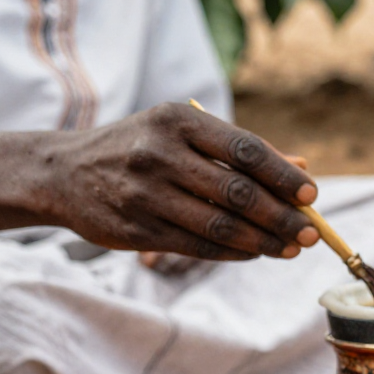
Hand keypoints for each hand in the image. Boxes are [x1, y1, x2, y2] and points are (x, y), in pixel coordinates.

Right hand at [38, 104, 319, 260]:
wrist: (62, 173)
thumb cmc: (141, 147)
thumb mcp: (184, 132)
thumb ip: (242, 150)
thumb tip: (302, 168)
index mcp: (178, 121)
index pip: (246, 150)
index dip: (283, 176)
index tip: (311, 195)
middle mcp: (160, 154)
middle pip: (238, 193)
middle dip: (282, 217)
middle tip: (312, 233)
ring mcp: (144, 194)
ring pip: (220, 225)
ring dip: (264, 241)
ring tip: (291, 248)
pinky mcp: (135, 229)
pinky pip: (197, 245)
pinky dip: (233, 251)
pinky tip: (256, 252)